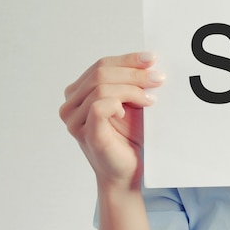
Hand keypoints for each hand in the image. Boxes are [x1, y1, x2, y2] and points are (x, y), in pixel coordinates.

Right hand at [59, 53, 163, 187]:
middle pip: (101, 72)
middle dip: (133, 73)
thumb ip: (133, 81)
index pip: (102, 65)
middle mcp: (71, 104)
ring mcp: (75, 120)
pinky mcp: (85, 133)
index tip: (152, 59)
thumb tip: (149, 60)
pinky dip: (117, 103)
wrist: (129, 170)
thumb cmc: (130, 136)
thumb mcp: (132, 101)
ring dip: (131, 89)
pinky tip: (127, 112)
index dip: (128, 60)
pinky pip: (98, 106)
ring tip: (150, 99)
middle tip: (158, 80)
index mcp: (80, 92)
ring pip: (100, 87)